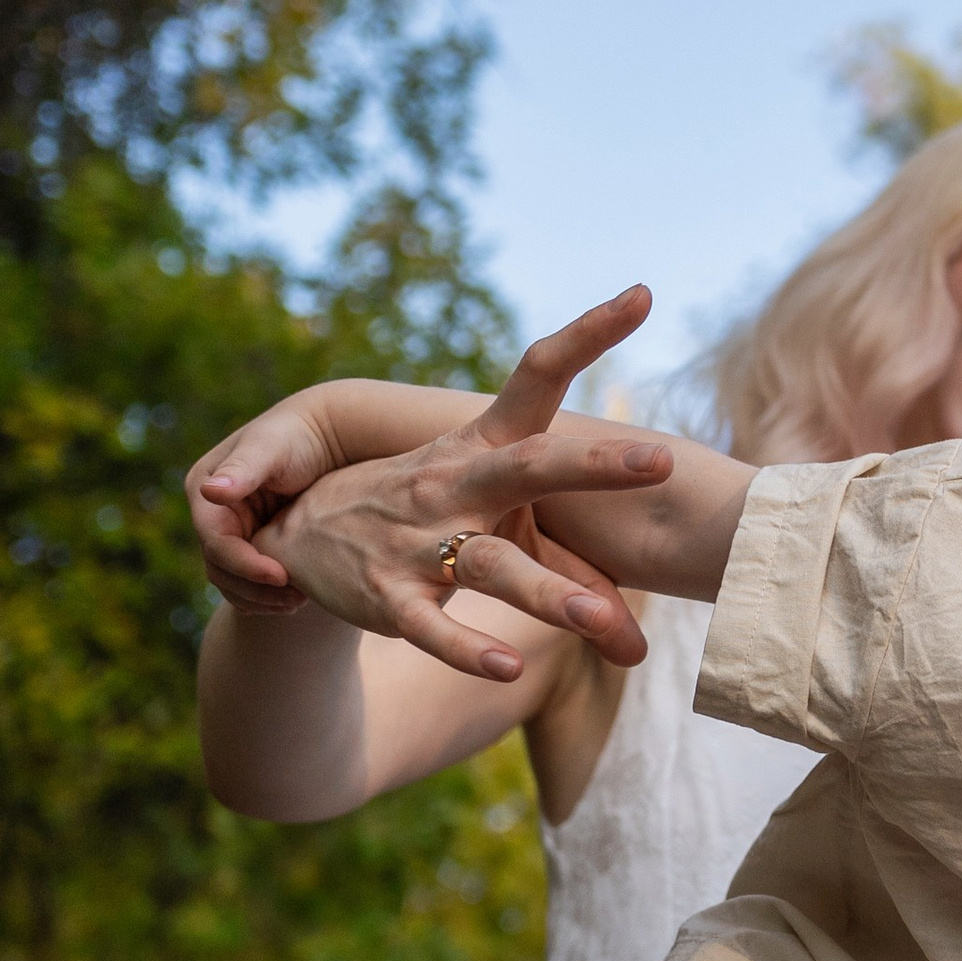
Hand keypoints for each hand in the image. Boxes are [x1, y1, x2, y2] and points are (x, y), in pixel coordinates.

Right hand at [187, 393, 354, 611]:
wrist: (326, 437)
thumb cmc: (298, 436)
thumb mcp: (271, 448)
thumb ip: (243, 468)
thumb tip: (210, 490)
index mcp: (204, 490)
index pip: (215, 542)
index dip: (245, 565)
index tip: (282, 577)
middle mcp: (211, 513)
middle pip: (221, 568)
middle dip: (255, 588)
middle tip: (296, 601)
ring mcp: (229, 530)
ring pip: (232, 581)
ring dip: (261, 598)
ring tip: (299, 602)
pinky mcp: (250, 543)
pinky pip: (247, 582)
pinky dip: (266, 596)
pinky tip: (297, 598)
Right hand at [259, 293, 669, 682]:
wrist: (301, 533)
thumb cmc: (429, 515)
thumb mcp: (499, 527)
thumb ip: (577, 583)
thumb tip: (641, 650)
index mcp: (485, 446)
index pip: (539, 375)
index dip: (590, 332)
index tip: (643, 292)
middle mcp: (457, 484)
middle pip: (532, 467)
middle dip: (594, 466)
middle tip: (660, 460)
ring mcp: (419, 540)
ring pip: (490, 565)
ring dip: (547, 594)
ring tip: (601, 620)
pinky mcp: (389, 597)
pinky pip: (432, 626)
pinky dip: (468, 648)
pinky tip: (508, 668)